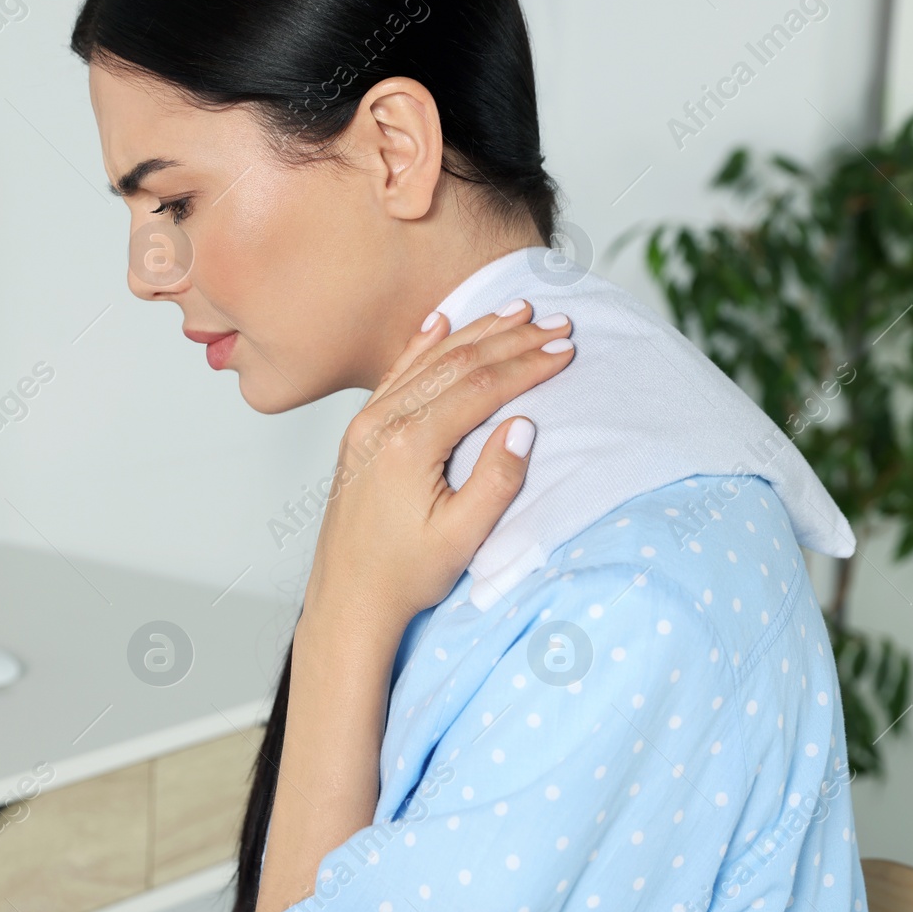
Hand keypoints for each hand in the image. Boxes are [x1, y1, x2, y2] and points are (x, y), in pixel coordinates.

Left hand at [303, 298, 574, 642]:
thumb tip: (523, 424)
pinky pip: (397, 373)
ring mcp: (365, 424)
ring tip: (517, 313)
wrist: (347, 598)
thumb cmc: (404, 576)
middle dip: (511, 341)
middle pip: (456, 365)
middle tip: (556, 323)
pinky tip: (444, 322)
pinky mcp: (360, 432)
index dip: (527, 366)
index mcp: (407, 446)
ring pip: (428, 362)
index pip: (479, 389)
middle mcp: (380, 424)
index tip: (565, 350)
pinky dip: (425, 344)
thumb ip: (496, 480)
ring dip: (476, 334)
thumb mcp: (462, 538)